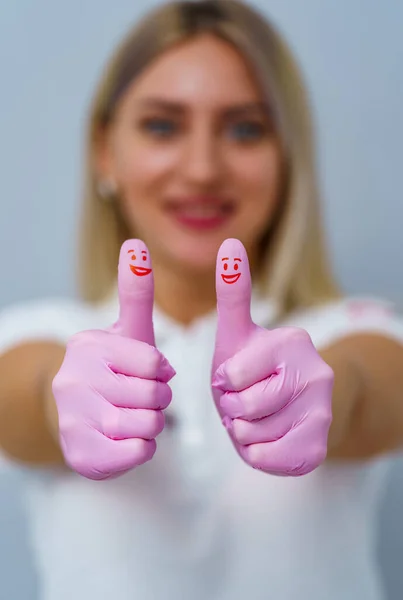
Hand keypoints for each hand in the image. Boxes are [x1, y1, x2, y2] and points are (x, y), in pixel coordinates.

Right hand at [52, 240, 174, 479]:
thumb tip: (135, 243)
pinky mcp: (79, 454)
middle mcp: (72, 381)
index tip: (148, 372)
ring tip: (135, 416)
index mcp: (88, 346)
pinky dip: (142, 447)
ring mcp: (72, 420)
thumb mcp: (129, 330)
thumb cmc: (116, 367)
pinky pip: (137, 453)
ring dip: (152, 423)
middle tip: (142, 397)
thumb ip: (135, 291)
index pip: (153, 363)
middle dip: (158, 399)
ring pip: (147, 426)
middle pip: (153, 397)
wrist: (80, 413)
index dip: (160, 372)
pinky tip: (126, 436)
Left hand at [211, 239, 332, 475]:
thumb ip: (233, 291)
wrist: (295, 404)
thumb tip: (229, 241)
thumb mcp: (238, 331)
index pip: (233, 376)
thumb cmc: (256, 367)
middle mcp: (316, 372)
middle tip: (245, 399)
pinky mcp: (321, 444)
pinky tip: (266, 437)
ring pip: (252, 436)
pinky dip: (256, 453)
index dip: (225, 382)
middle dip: (232, 408)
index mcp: (291, 341)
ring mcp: (323, 411)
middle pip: (243, 408)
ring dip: (241, 432)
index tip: (235, 376)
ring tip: (255, 417)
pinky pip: (267, 459)